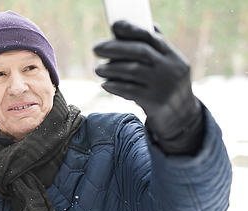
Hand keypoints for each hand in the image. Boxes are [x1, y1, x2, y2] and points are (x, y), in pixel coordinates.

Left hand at [93, 21, 203, 153]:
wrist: (182, 118)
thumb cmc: (168, 88)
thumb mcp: (170, 68)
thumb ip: (158, 50)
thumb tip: (146, 26)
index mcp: (174, 57)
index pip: (152, 38)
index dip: (133, 30)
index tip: (115, 25)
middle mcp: (170, 69)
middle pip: (140, 52)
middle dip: (116, 48)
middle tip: (96, 48)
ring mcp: (163, 86)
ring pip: (133, 71)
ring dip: (111, 68)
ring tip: (97, 69)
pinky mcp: (154, 102)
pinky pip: (130, 91)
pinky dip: (115, 86)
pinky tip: (104, 84)